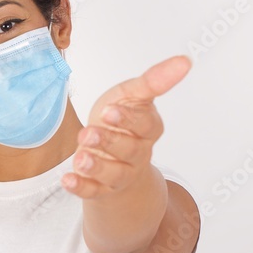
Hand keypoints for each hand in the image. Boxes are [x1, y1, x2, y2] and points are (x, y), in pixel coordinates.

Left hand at [61, 55, 191, 198]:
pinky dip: (81, 186)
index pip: (144, 124)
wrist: (112, 155)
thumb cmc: (120, 121)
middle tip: (89, 133)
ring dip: (96, 166)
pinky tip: (68, 179)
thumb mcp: (132, 96)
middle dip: (109, 141)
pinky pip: (93, 191)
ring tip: (80, 157)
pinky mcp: (101, 189)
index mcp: (147, 129)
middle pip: (129, 150)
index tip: (109, 111)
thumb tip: (184, 61)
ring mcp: (120, 173)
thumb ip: (153, 81)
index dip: (128, 119)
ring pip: (113, 173)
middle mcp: (137, 153)